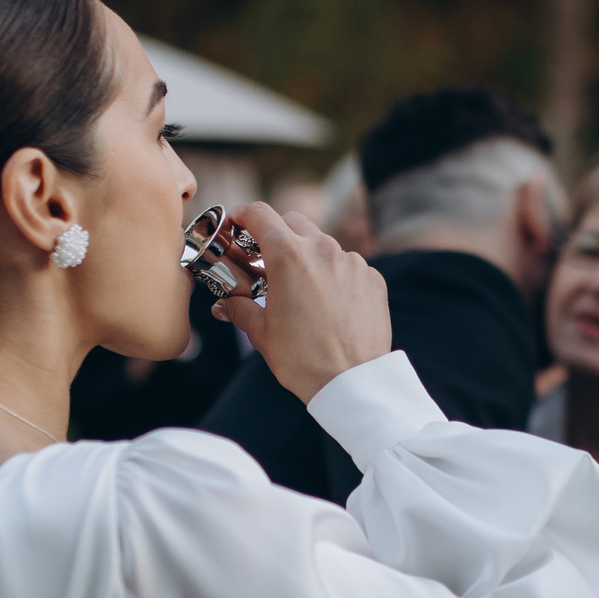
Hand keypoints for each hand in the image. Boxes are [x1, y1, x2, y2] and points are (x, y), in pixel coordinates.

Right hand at [218, 203, 390, 403]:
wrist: (353, 383)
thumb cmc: (304, 360)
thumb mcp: (261, 334)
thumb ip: (240, 308)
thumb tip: (225, 304)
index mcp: (289, 256)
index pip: (259, 214)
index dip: (243, 215)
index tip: (236, 224)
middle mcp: (323, 249)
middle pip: (292, 222)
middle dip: (275, 235)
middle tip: (265, 261)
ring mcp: (352, 262)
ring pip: (323, 244)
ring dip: (307, 257)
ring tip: (300, 289)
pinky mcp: (373, 278)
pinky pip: (348, 266)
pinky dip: (334, 276)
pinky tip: (329, 304)